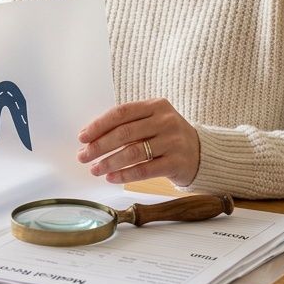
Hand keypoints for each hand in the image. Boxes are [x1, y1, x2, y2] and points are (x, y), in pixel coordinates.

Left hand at [76, 98, 200, 186]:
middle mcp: (166, 121)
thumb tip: (92, 138)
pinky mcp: (177, 162)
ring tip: (95, 169)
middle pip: (125, 133)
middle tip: (84, 156)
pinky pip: (145, 170)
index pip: (122, 113)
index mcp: (156, 105)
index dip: (99, 125)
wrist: (201, 153)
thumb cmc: (168, 136)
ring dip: (110, 162)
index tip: (83, 137)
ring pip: (134, 152)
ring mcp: (173, 141)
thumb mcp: (153, 121)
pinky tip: (112, 178)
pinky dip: (125, 175)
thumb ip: (128, 124)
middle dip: (100, 146)